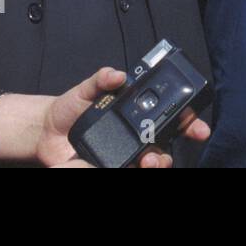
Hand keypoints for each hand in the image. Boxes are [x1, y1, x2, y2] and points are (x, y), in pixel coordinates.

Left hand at [36, 67, 210, 167]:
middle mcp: (135, 139)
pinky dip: (128, 170)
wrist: (46, 131)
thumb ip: (101, 79)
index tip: (199, 129)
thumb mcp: (86, 88)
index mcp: (137, 117)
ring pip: (148, 166)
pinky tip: (125, 167)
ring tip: (145, 163)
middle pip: (163, 150)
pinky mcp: (109, 168)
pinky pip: (125, 171)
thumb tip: (118, 74)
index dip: (190, 125)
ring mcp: (124, 157)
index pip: (170, 121)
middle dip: (167, 156)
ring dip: (153, 166)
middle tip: (158, 156)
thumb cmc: (71, 108)